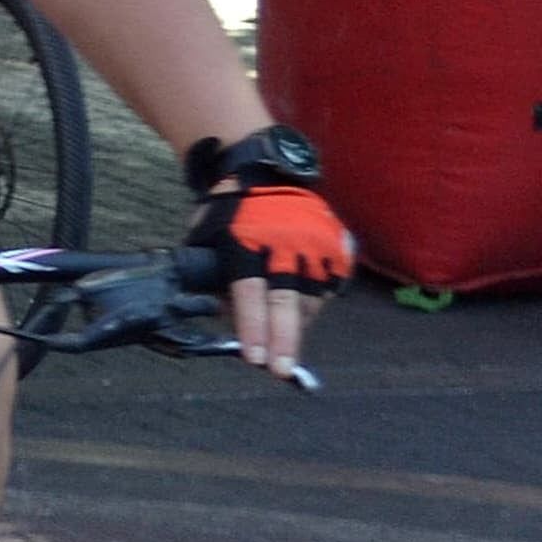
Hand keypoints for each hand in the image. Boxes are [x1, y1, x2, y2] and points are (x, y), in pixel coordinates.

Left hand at [183, 175, 349, 380]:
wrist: (264, 169)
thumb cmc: (227, 212)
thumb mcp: (206, 239)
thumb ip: (213, 277)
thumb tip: (226, 316)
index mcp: (246, 244)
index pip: (249, 294)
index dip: (252, 327)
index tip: (254, 358)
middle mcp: (283, 246)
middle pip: (285, 301)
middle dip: (283, 341)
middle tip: (280, 371)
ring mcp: (313, 245)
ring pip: (310, 298)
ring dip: (296, 325)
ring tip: (283, 342)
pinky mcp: (334, 245)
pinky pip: (329, 286)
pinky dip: (315, 304)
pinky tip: (301, 314)